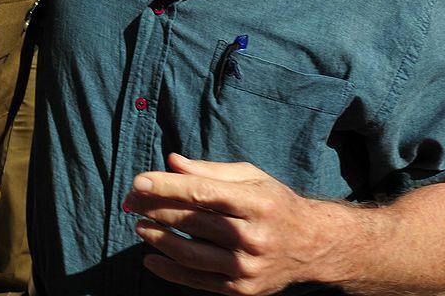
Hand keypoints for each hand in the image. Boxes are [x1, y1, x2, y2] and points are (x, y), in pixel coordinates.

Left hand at [124, 154, 335, 294]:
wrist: (314, 246)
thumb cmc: (275, 203)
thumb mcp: (250, 177)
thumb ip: (210, 170)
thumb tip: (172, 162)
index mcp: (256, 202)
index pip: (202, 192)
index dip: (167, 187)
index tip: (138, 182)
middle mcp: (252, 236)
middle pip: (192, 221)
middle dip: (155, 209)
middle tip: (130, 200)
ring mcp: (247, 267)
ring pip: (190, 253)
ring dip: (158, 238)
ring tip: (138, 225)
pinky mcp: (241, 290)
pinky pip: (197, 280)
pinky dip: (170, 271)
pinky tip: (151, 258)